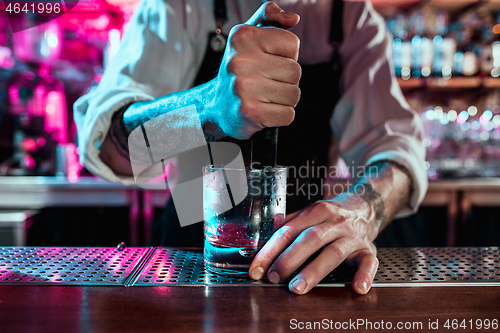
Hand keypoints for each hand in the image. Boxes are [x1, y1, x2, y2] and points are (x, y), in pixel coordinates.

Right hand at [211, 1, 301, 138]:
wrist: (216, 106)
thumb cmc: (240, 71)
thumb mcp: (249, 37)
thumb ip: (270, 17)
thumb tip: (293, 19)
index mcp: (243, 37)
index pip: (292, 44)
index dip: (286, 56)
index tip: (268, 62)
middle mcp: (240, 61)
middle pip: (295, 71)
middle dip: (286, 80)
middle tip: (265, 83)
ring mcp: (243, 88)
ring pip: (294, 94)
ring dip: (284, 99)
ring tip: (264, 97)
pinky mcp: (250, 112)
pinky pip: (288, 115)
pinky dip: (281, 116)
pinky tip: (265, 111)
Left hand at [248, 192, 379, 294]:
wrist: (365, 206)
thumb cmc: (331, 215)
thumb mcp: (310, 212)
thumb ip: (289, 222)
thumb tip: (266, 231)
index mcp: (317, 211)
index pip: (289, 230)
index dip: (271, 250)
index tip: (258, 268)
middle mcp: (335, 222)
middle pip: (310, 239)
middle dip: (289, 260)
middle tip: (273, 277)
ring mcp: (353, 236)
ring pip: (333, 253)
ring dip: (314, 271)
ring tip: (297, 287)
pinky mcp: (369, 249)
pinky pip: (369, 263)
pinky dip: (364, 276)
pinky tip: (356, 288)